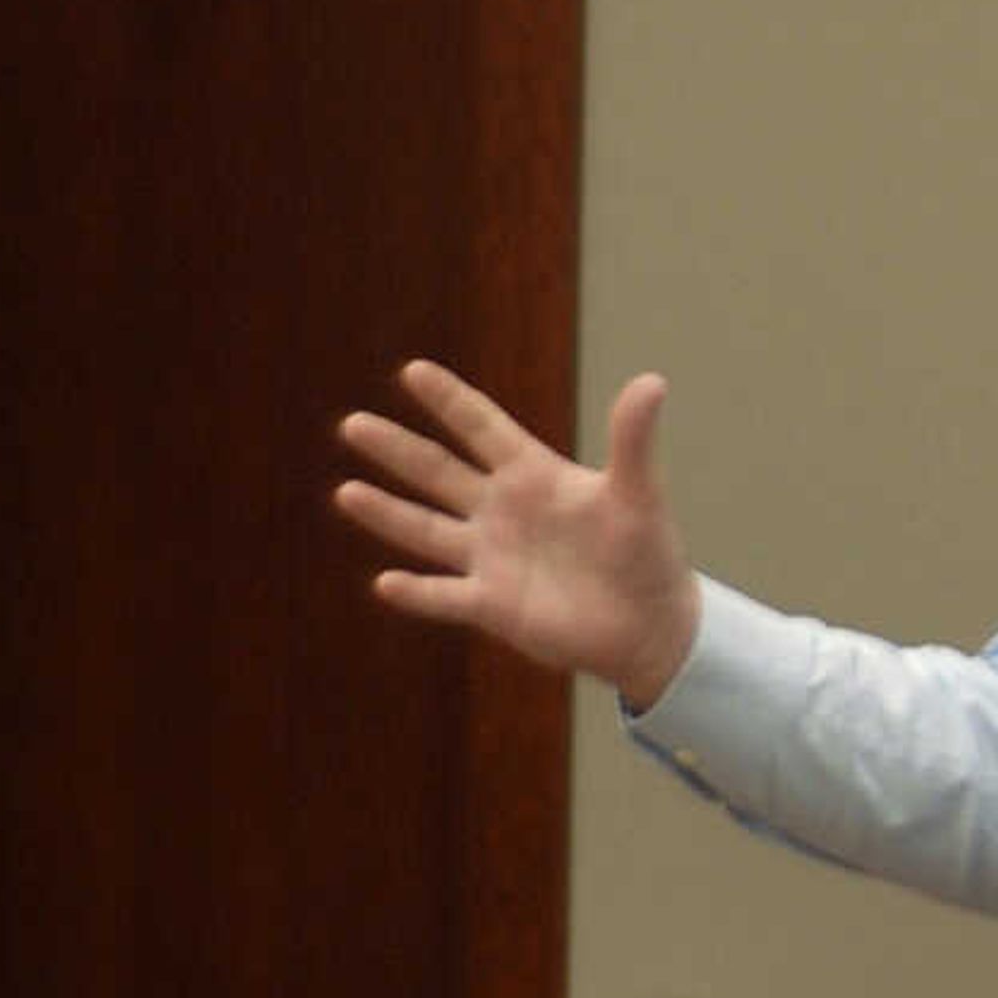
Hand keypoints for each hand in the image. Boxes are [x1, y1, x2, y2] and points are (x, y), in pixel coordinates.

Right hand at [334, 361, 704, 706]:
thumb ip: (632, 441)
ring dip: (387, 512)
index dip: (451, 401)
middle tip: (353, 425)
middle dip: (396, 449)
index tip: (413, 371)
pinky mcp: (492, 605)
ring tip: (345, 492)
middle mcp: (503, 511)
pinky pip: (444, 596)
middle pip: (437, 472)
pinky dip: (416, 592)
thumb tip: (653, 382)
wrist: (650, 627)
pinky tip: (384, 582)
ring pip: (427, 529)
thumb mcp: (639, 494)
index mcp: (534, 475)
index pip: (483, 428)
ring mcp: (492, 558)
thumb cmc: (648, 554)